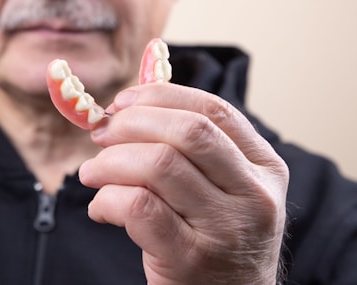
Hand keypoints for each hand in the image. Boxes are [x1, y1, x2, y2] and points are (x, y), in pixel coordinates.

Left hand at [78, 83, 288, 283]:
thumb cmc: (217, 237)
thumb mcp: (225, 188)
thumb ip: (191, 148)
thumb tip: (128, 105)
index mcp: (264, 165)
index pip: (213, 110)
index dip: (161, 97)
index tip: (123, 101)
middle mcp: (254, 193)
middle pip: (187, 131)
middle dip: (132, 123)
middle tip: (101, 134)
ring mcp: (227, 228)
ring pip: (159, 164)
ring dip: (110, 162)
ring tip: (92, 173)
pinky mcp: (192, 259)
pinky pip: (138, 207)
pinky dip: (107, 199)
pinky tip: (101, 208)